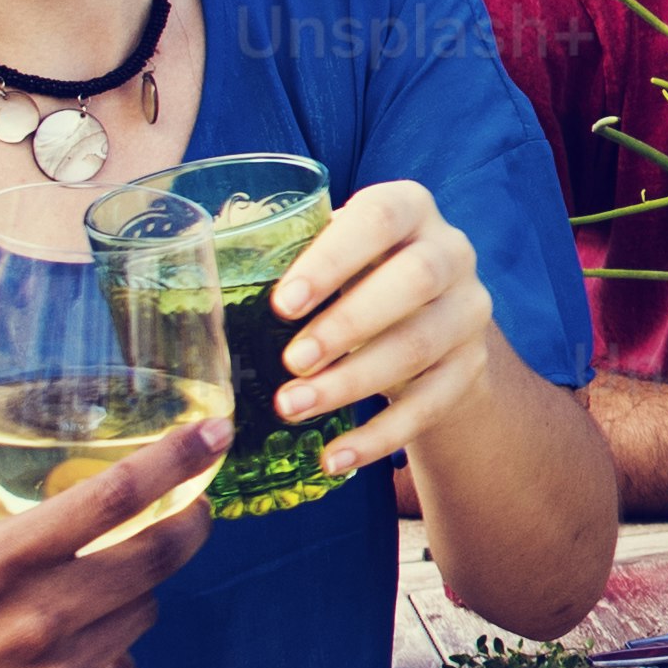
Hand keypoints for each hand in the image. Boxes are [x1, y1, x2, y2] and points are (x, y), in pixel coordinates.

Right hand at [0, 365, 216, 667]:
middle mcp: (39, 622)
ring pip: (141, 614)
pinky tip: (74, 642)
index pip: (115, 495)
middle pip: (157, 557)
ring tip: (101, 575)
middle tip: (189, 503)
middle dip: (187, 521)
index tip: (215, 433)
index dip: (177, 458)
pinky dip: (112, 652)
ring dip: (136, 588)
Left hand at [266, 178, 529, 483]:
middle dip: (348, 324)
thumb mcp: (332, 254)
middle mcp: (451, 253)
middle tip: (291, 361)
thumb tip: (198, 285)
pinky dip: (378, 437)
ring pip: (419, 347)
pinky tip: (333, 458)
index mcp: (410, 209)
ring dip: (351, 383)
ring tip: (292, 407)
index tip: (283, 304)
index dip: (333, 259)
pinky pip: (429, 406)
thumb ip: (286, 257)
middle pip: (415, 281)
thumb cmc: (354, 276)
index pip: (379, 218)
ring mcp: (467, 313)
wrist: (428, 321)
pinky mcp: (469, 369)